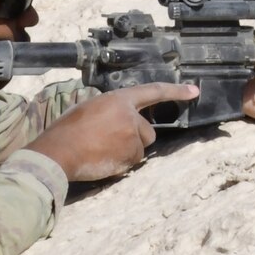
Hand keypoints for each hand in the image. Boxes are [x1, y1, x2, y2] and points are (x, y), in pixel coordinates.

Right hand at [24, 82, 199, 182]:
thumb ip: (112, 110)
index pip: (153, 91)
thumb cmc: (67, 129)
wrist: (59, 151)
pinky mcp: (129, 156)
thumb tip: (119, 120)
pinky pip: (130, 162)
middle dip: (135, 137)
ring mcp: (132, 137)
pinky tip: (101, 160)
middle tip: (110, 140)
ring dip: (127, 151)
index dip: (176, 91)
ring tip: (101, 150)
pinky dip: (120, 163)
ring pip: (139, 148)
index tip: (195, 91)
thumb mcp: (90, 108)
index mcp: (120, 99)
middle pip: (147, 131)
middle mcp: (131, 116)